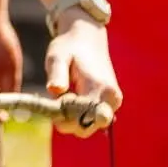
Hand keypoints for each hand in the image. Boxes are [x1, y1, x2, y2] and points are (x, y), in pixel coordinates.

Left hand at [41, 18, 121, 136]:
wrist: (87, 37)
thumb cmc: (69, 47)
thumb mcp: (57, 57)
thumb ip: (57, 74)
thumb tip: (55, 90)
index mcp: (101, 89)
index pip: (81, 122)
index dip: (62, 118)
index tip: (54, 100)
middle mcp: (112, 100)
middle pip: (84, 128)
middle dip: (65, 119)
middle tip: (57, 96)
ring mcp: (113, 103)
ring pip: (87, 126)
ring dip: (71, 116)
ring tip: (65, 92)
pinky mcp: (109, 104)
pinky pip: (90, 119)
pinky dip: (77, 113)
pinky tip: (71, 95)